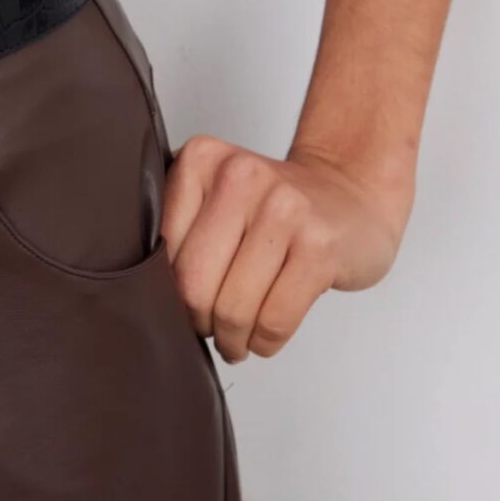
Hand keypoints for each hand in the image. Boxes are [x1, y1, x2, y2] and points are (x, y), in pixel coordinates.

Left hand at [160, 134, 410, 362]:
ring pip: (234, 308)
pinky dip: (265, 342)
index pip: (162, 249)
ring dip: (233, 340)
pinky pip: (275, 320)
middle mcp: (240, 175)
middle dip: (200, 322)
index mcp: (201, 158)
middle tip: (210, 329)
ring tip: (238, 339)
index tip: (185, 302)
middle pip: (194, 283)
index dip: (169, 290)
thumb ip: (182, 226)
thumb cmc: (277, 206)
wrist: (351, 193)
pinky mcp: (319, 247)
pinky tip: (265, 337)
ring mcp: (284, 208)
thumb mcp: (218, 192)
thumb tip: (147, 296)